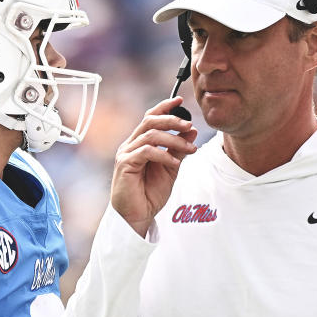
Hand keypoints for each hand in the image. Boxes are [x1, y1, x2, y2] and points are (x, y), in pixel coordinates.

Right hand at [111, 97, 197, 235]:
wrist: (137, 216)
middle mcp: (130, 145)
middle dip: (171, 120)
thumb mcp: (170, 168)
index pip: (150, 117)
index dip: (164, 107)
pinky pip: (146, 151)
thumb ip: (178, 149)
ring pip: (150, 135)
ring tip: (190, 149)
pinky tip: (175, 163)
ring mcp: (126, 153)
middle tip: (189, 125)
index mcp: (139, 143)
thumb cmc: (150, 194)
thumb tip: (191, 130)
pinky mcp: (125, 164)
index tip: (180, 100)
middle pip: (149, 121)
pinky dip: (164, 155)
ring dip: (173, 140)